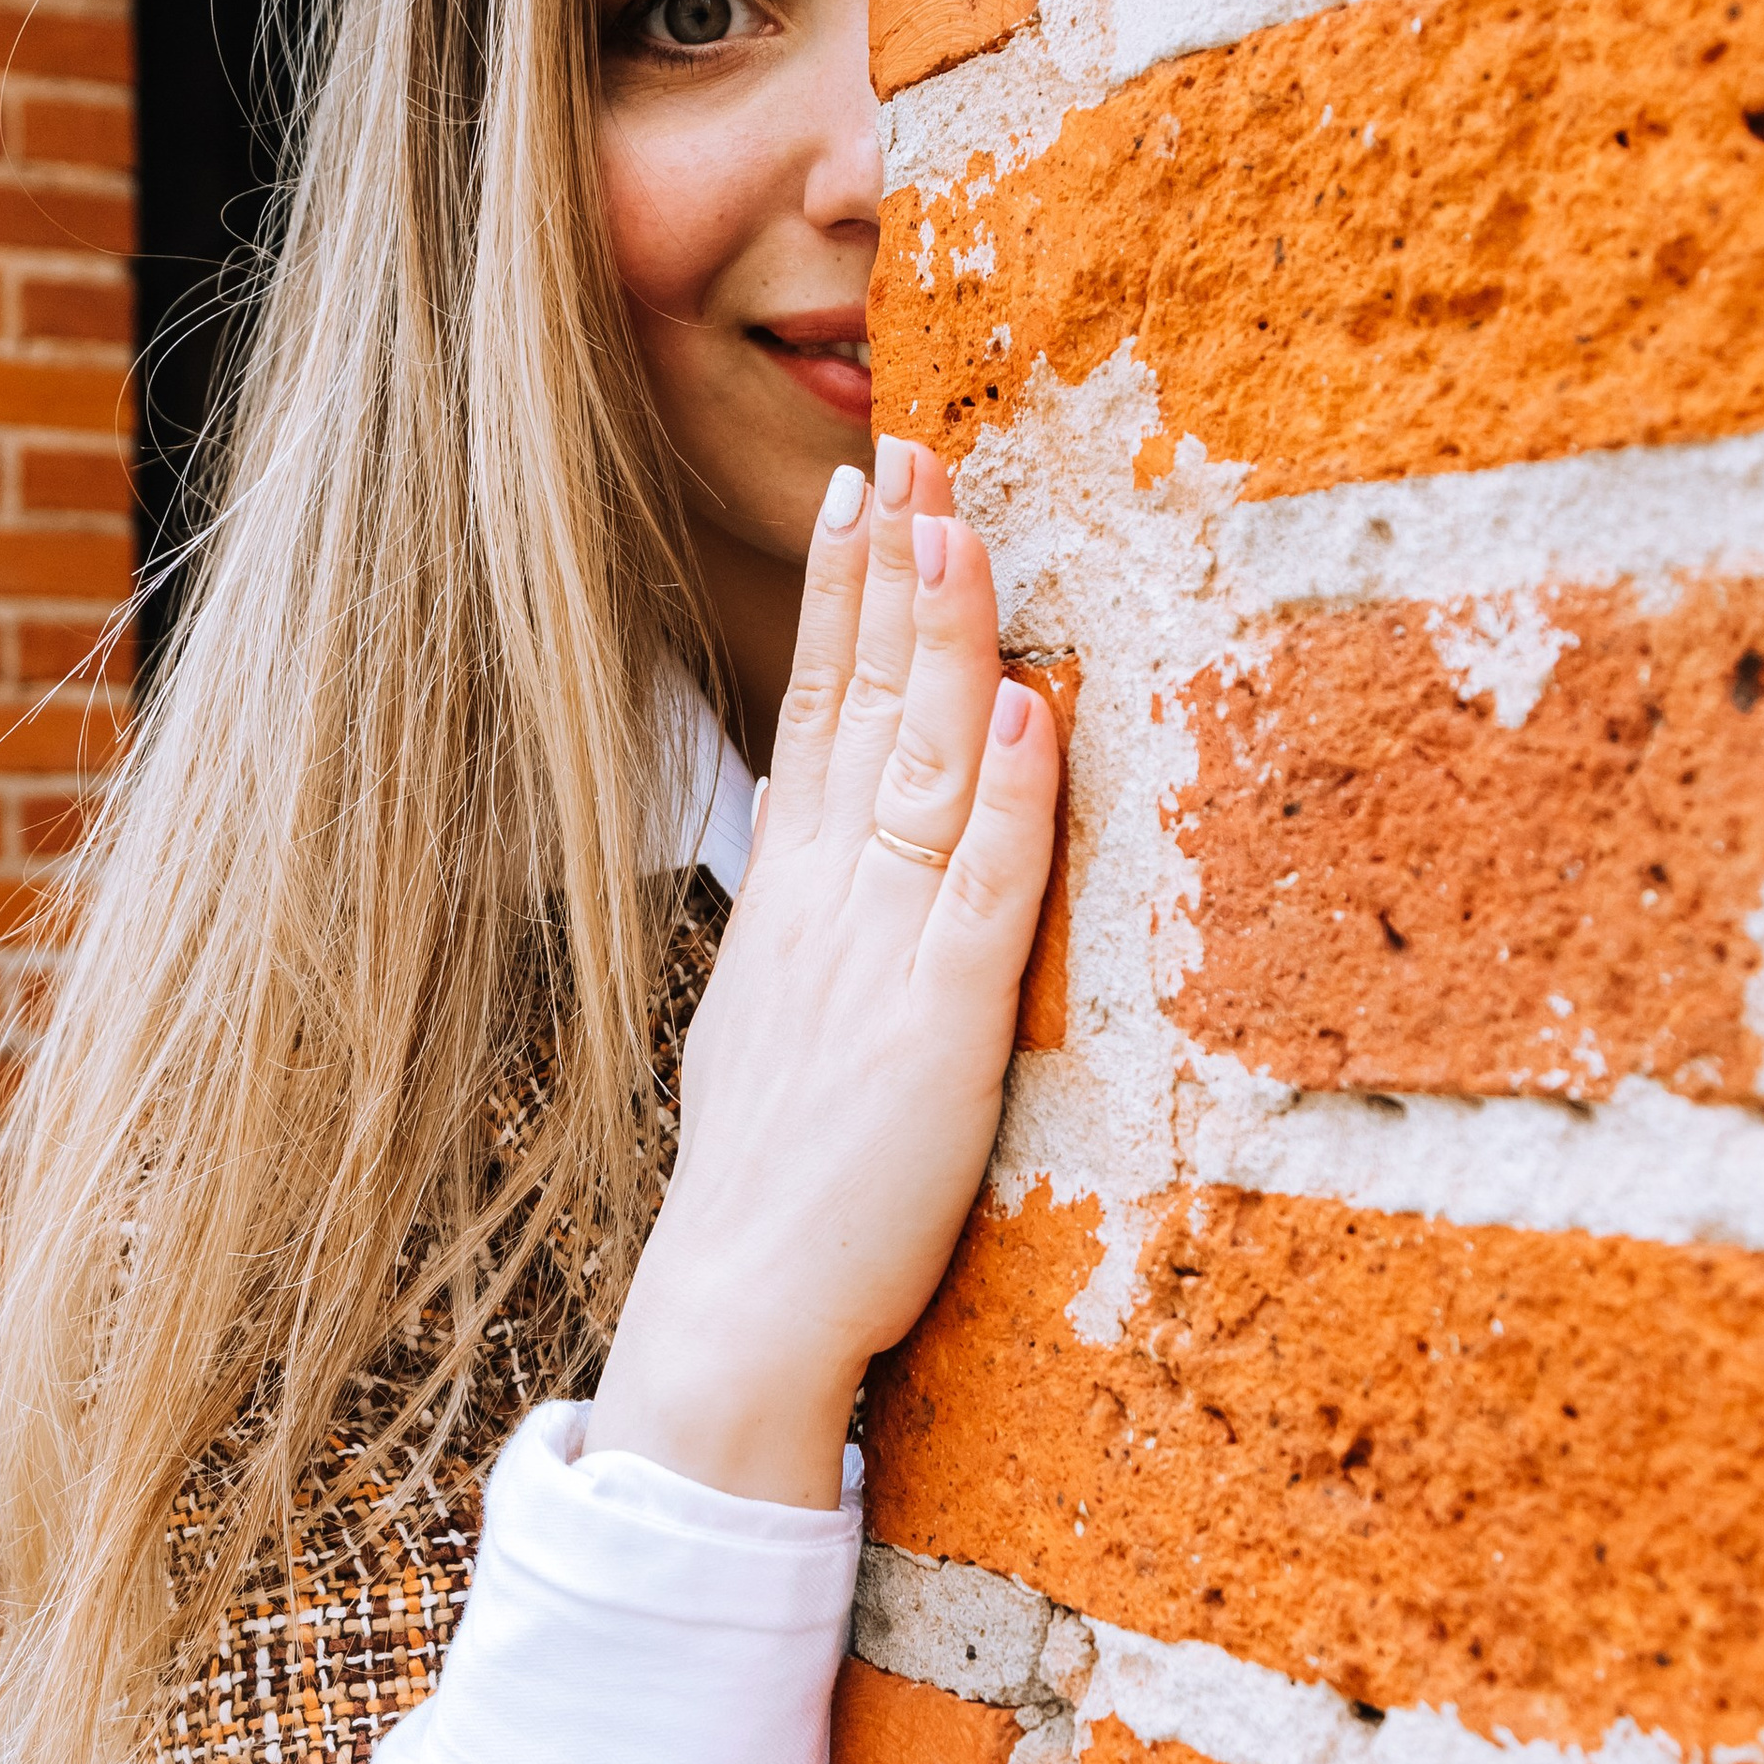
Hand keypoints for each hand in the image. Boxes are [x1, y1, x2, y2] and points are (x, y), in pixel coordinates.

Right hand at [586, 435, 1060, 1507]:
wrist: (739, 1311)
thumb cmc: (766, 1191)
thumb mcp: (762, 1026)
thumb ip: (801, 929)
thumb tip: (814, 849)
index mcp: (788, 903)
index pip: (815, 715)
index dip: (843, 601)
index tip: (861, 498)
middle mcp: (828, 904)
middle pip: (861, 707)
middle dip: (894, 573)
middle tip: (915, 452)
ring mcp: (883, 955)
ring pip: (920, 764)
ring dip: (945, 639)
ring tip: (965, 524)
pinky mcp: (944, 1025)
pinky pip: (985, 888)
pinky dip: (1009, 794)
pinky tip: (1024, 705)